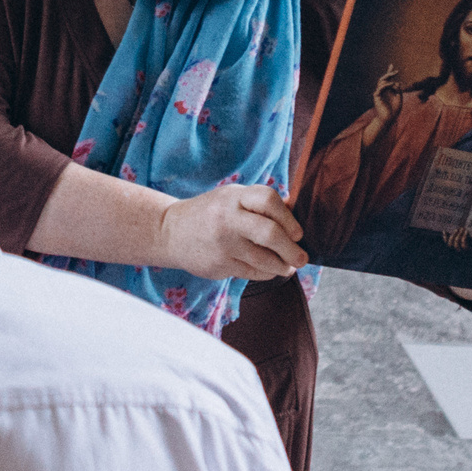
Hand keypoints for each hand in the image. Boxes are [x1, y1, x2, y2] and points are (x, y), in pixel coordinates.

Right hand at [157, 183, 305, 281]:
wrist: (170, 232)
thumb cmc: (210, 213)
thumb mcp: (230, 198)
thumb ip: (259, 204)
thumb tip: (296, 213)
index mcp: (234, 197)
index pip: (269, 200)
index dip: (289, 219)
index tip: (297, 233)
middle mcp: (227, 218)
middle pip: (270, 234)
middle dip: (292, 250)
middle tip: (302, 258)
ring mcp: (222, 243)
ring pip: (265, 260)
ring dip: (283, 266)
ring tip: (287, 266)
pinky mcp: (219, 264)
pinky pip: (253, 272)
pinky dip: (266, 273)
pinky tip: (267, 270)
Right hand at [365, 64, 401, 139]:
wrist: (388, 119)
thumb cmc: (394, 111)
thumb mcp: (399, 99)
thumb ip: (398, 91)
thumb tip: (396, 83)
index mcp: (388, 91)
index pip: (388, 80)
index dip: (389, 72)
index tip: (391, 65)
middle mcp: (382, 91)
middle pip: (383, 79)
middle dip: (389, 73)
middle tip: (396, 70)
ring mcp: (379, 94)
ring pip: (381, 82)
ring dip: (388, 78)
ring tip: (394, 75)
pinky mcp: (377, 97)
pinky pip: (380, 88)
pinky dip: (386, 85)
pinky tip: (393, 84)